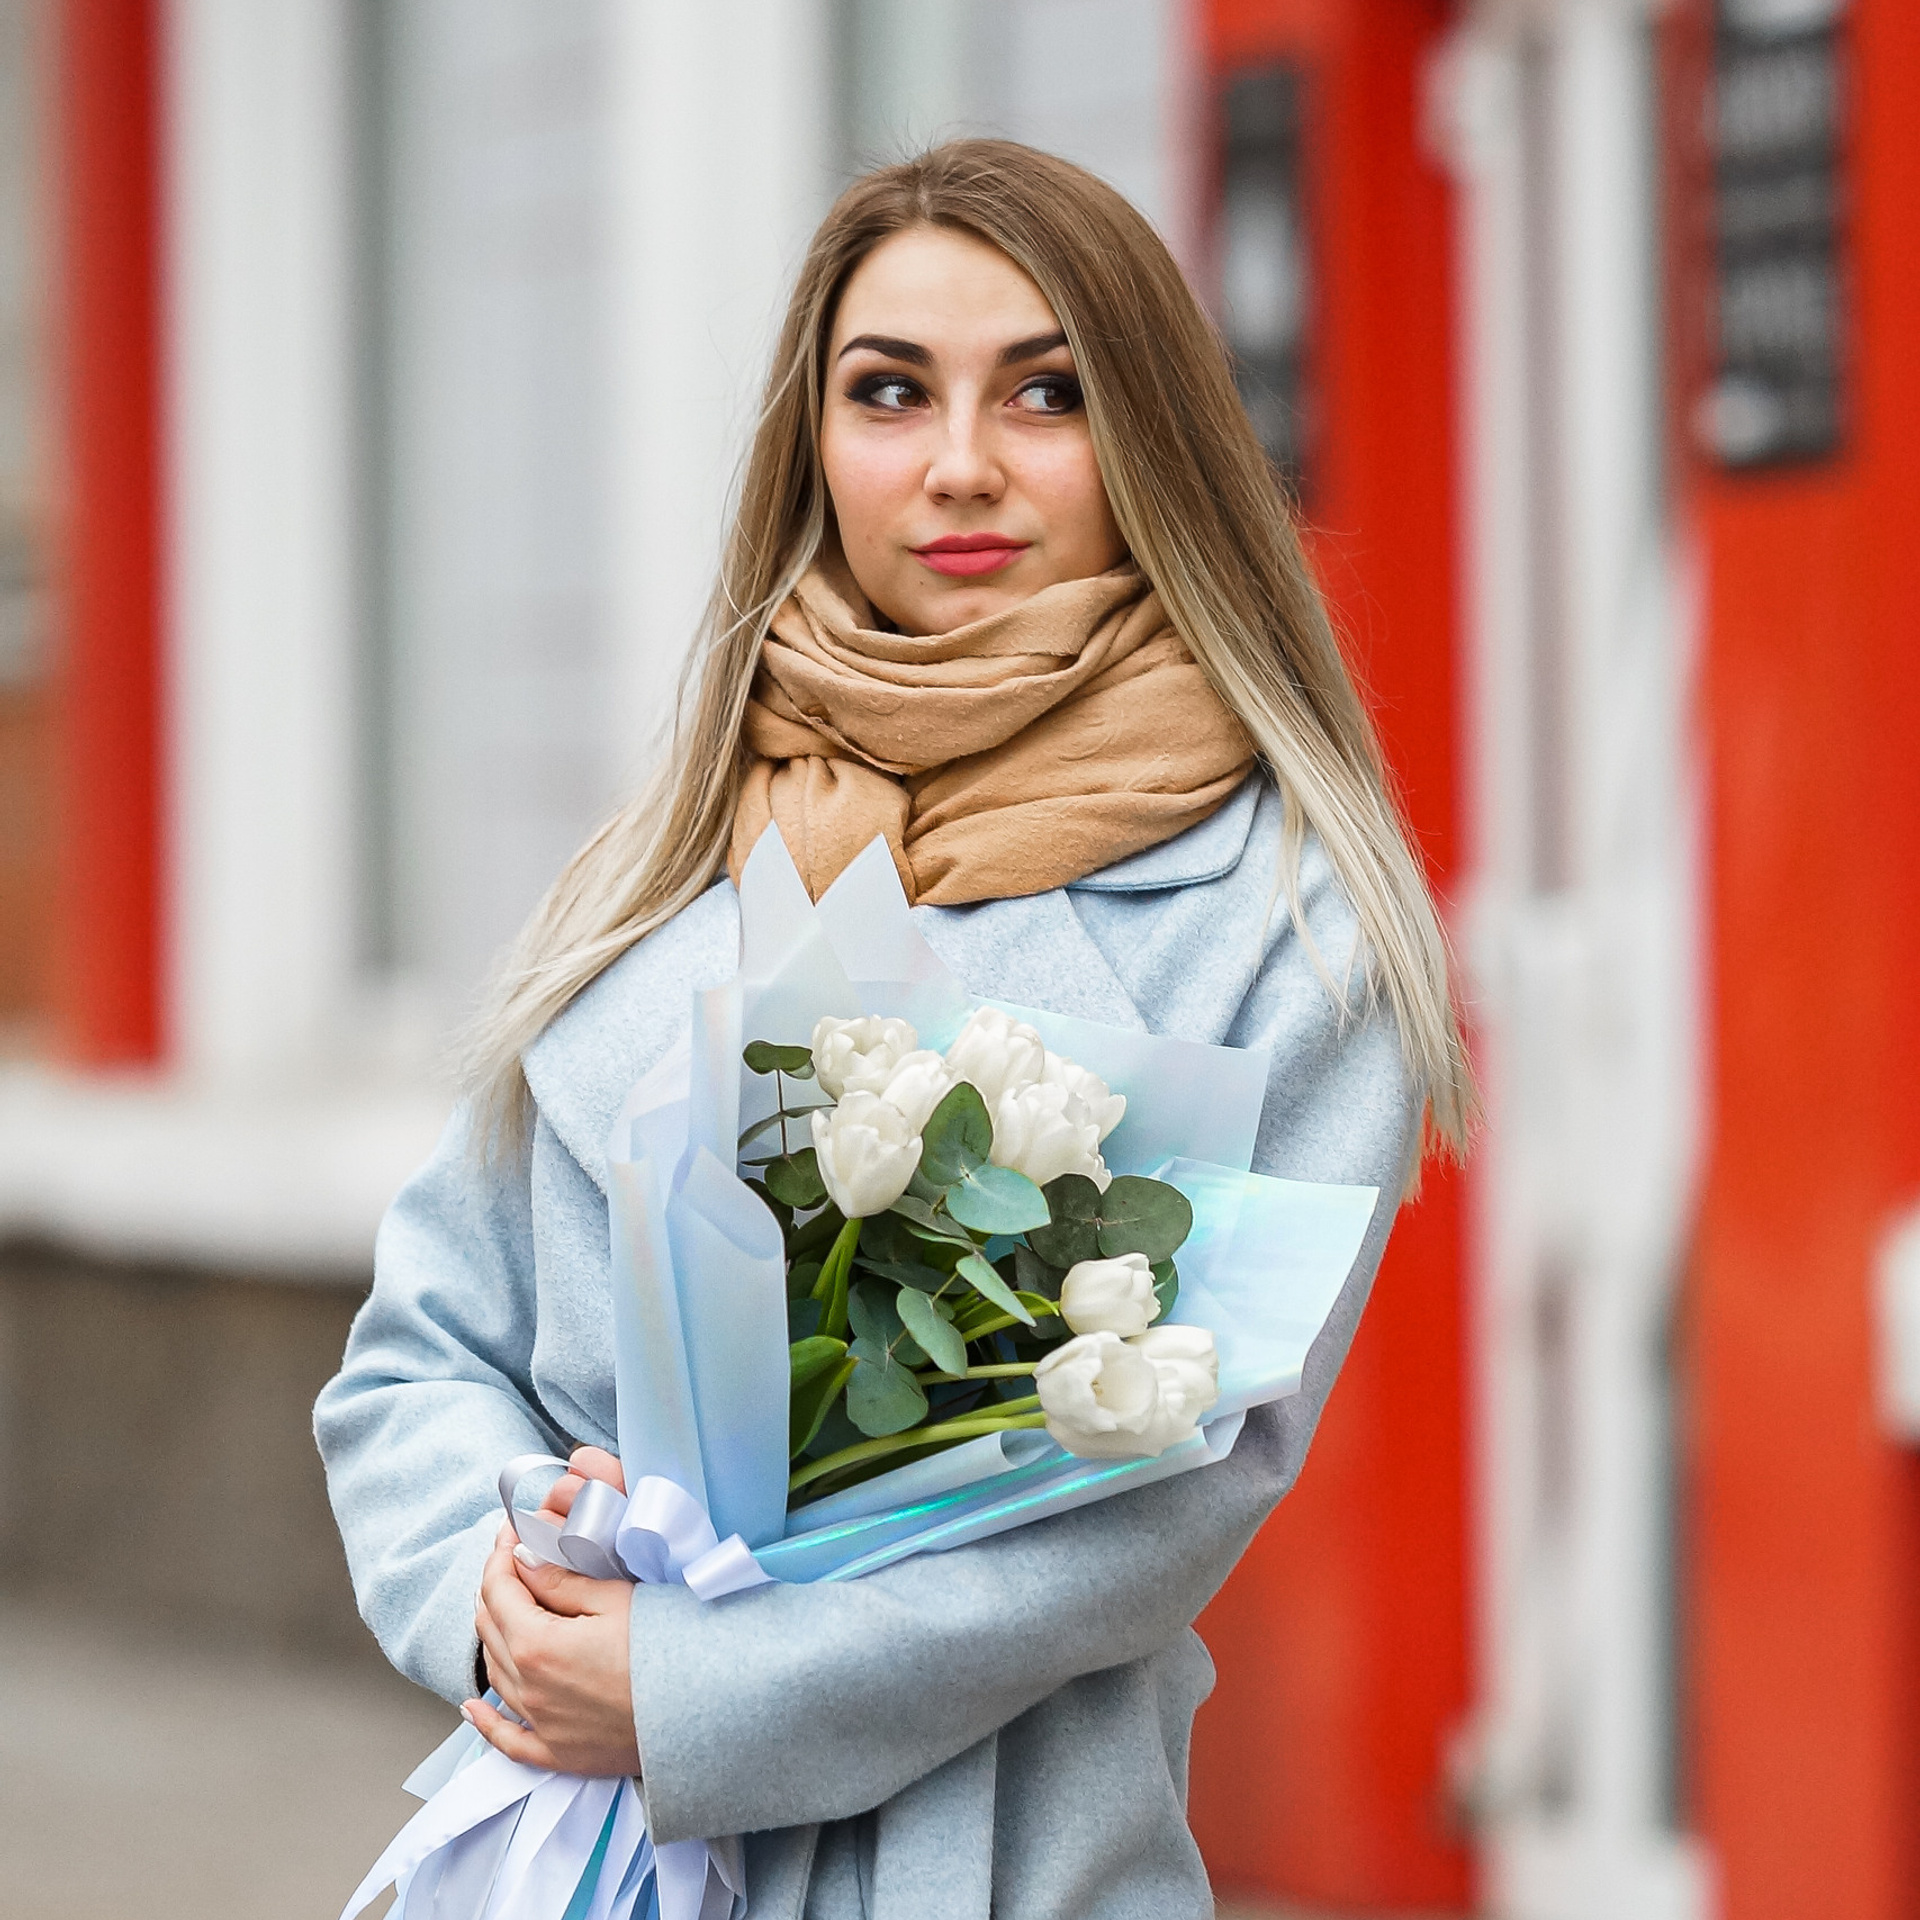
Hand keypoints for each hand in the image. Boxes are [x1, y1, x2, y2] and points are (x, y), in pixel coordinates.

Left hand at [467, 1448, 638, 1775]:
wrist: (702, 1710)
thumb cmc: (666, 1650)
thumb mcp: (616, 1599)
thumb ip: (561, 1582)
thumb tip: (523, 1563)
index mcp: (538, 1644)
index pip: (499, 1590)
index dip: (500, 1556)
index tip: (511, 1533)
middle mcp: (529, 1688)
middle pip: (490, 1629)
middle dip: (496, 1587)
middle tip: (513, 1560)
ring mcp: (541, 1724)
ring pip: (495, 1673)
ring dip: (494, 1635)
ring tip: (507, 1607)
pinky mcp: (558, 1753)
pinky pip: (507, 1739)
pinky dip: (486, 1722)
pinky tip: (475, 1708)